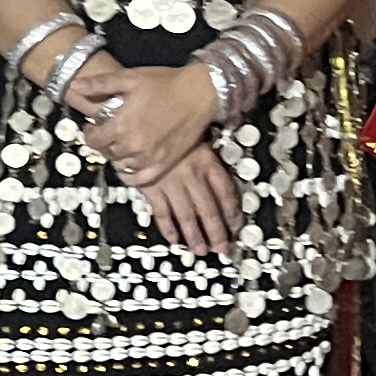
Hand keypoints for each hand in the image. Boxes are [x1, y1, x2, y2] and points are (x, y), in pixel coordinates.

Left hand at [76, 54, 220, 182]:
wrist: (200, 93)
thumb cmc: (165, 83)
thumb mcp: (129, 78)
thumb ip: (99, 84)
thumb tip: (75, 86)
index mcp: (120, 125)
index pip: (93, 140)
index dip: (91, 133)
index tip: (96, 127)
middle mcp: (132, 146)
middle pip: (107, 153)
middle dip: (106, 142)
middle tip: (113, 132)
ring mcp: (149, 158)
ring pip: (122, 166)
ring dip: (119, 156)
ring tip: (125, 143)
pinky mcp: (164, 164)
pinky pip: (140, 179)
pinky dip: (132, 174)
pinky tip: (133, 163)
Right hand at [131, 128, 242, 253]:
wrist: (140, 123)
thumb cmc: (170, 126)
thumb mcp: (196, 135)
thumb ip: (207, 156)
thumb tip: (219, 175)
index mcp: (207, 162)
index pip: (225, 192)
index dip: (231, 212)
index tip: (235, 226)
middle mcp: (192, 177)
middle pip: (208, 210)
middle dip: (216, 232)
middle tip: (222, 249)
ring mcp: (171, 185)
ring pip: (187, 216)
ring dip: (195, 236)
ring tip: (202, 251)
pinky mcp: (151, 190)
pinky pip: (162, 213)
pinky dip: (168, 228)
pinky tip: (175, 240)